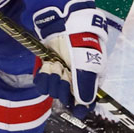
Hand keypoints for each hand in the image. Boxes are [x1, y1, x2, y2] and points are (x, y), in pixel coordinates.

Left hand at [32, 0, 108, 114]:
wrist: (65, 23)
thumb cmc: (82, 44)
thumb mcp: (88, 67)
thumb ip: (86, 89)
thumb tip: (83, 109)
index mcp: (91, 79)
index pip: (86, 102)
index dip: (79, 106)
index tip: (75, 107)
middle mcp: (75, 79)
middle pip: (66, 97)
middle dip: (63, 87)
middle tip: (65, 74)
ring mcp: (61, 73)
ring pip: (53, 91)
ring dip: (53, 79)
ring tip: (56, 65)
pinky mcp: (48, 68)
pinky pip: (42, 83)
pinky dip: (43, 76)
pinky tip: (48, 65)